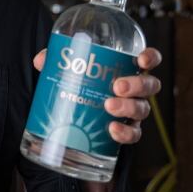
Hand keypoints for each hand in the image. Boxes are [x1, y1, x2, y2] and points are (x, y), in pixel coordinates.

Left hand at [32, 46, 161, 143]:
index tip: (141, 59)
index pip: (148, 60)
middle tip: (117, 87)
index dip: (150, 57)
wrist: (77, 117)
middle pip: (150, 85)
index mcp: (127, 69)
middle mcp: (136, 90)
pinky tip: (112, 130)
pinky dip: (125, 133)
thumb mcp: (70, 70)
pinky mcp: (127, 130)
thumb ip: (57, 61)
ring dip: (129, 107)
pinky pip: (133, 134)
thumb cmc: (81, 85)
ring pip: (144, 108)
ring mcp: (133, 111)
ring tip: (109, 106)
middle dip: (137, 85)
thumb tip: (42, 60)